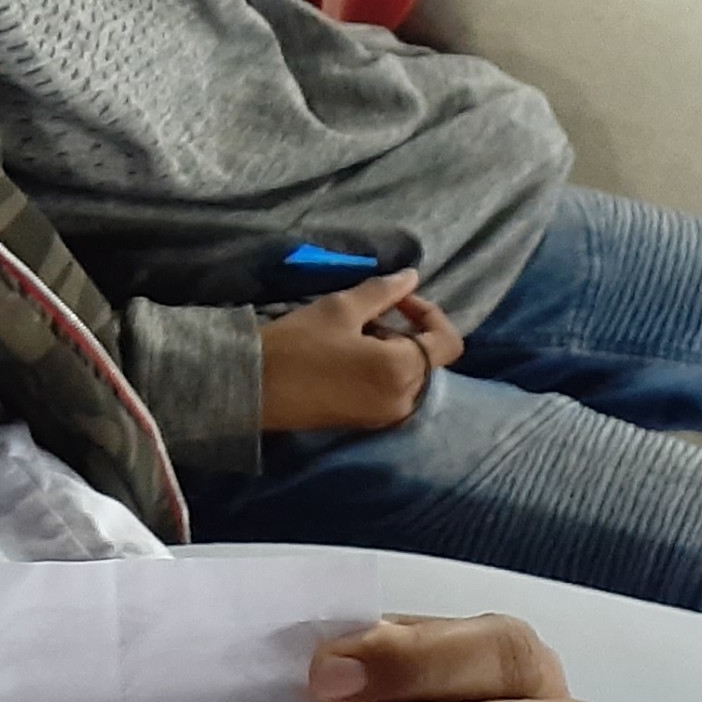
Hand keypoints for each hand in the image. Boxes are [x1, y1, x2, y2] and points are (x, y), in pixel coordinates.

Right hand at [259, 272, 463, 432]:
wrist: (253, 389)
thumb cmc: (298, 345)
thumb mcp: (341, 309)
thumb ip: (383, 292)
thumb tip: (411, 277)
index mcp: (402, 370)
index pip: (448, 342)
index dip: (429, 313)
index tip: (397, 300)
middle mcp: (403, 400)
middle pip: (428, 358)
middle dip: (405, 331)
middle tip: (367, 316)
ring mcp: (384, 417)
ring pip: (409, 376)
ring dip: (392, 351)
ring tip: (353, 336)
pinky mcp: (365, 424)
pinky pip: (391, 392)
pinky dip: (380, 371)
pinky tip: (346, 358)